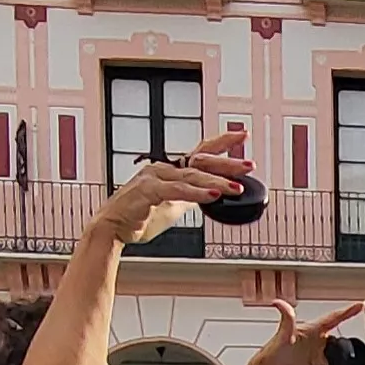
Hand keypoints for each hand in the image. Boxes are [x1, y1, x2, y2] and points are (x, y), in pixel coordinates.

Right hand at [92, 131, 246, 242]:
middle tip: (250, 165)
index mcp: (171, 169)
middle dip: (227, 163)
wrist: (114, 228)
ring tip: (236, 188)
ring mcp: (154, 177)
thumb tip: (213, 194)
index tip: (244, 136)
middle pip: (201, 161)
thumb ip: (192, 197)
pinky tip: (214, 195)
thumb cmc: (141, 216)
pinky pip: (177, 191)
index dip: (223, 142)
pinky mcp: (147, 191)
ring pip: (192, 176)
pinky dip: (197, 194)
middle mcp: (163, 168)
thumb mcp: (174, 205)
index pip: (201, 151)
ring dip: (217, 182)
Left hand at [238, 298, 364, 364]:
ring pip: (335, 348)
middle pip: (337, 333)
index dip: (348, 311)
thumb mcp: (282, 335)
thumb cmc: (273, 353)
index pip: (334, 318)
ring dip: (343, 351)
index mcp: (310, 329)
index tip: (360, 304)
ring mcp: (315, 349)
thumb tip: (278, 302)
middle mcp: (314, 337)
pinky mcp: (314, 361)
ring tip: (349, 354)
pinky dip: (336, 362)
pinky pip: (330, 360)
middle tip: (357, 337)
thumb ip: (286, 318)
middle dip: (348, 333)